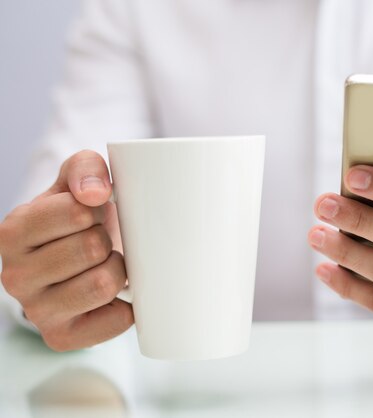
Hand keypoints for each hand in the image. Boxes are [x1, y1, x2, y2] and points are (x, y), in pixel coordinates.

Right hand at [0, 150, 132, 350]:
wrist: (76, 262)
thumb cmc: (77, 220)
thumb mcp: (76, 183)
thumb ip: (85, 168)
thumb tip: (96, 193)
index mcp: (13, 232)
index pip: (76, 212)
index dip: (97, 209)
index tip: (91, 214)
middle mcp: (14, 276)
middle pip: (92, 248)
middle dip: (107, 240)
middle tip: (100, 242)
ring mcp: (37, 311)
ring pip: (103, 284)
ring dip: (118, 270)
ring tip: (105, 266)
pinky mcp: (62, 338)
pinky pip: (116, 319)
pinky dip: (126, 305)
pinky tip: (113, 296)